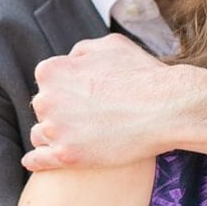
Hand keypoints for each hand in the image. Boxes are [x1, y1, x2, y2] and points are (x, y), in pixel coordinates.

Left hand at [22, 35, 206, 171]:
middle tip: (88, 118)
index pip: (48, 83)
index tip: (84, 99)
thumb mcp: (110, 44)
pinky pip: (38, 161)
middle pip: (44, 108)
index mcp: (51, 71)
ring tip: (80, 138)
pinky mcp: (66, 156)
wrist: (167, 107)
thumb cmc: (143, 74)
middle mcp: (46, 99)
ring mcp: (55, 129)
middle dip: (60, 112)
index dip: (66, 91)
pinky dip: (38, 161)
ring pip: (42, 134)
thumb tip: (70, 59)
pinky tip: (43, 160)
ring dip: (55, 136)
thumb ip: (82, 51)